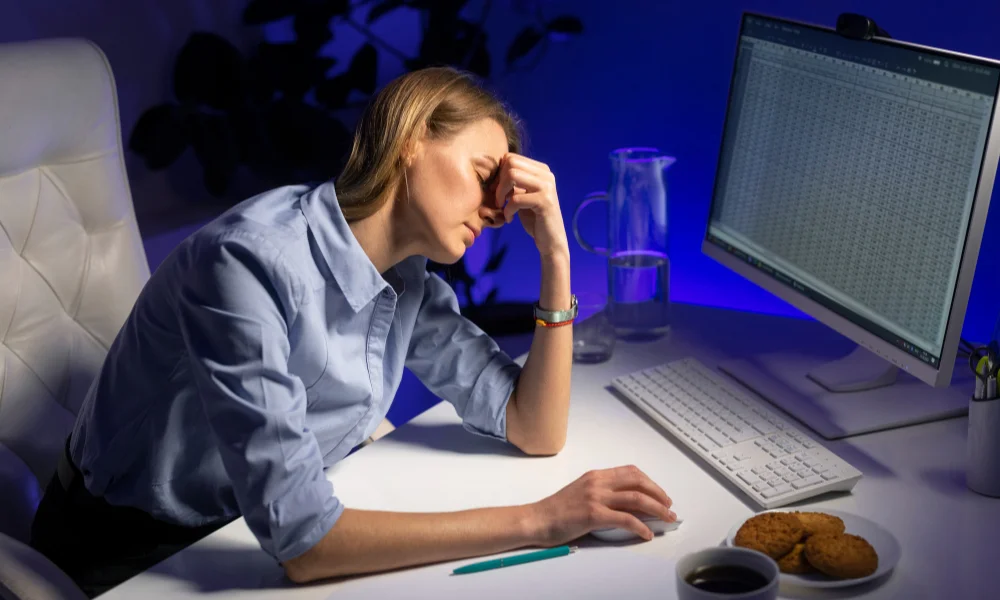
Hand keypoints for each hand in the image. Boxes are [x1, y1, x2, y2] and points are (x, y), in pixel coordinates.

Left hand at [493, 153, 568, 258]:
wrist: (550, 240)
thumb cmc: (534, 218)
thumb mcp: (522, 195)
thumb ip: (513, 182)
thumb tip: (494, 169)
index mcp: (541, 170)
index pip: (511, 157)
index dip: (499, 174)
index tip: (496, 191)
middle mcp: (546, 174)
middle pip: (511, 163)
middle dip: (499, 182)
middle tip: (498, 200)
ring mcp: (546, 186)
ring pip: (512, 175)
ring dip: (501, 193)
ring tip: (502, 207)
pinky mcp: (544, 201)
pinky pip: (516, 198)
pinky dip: (507, 210)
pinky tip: (509, 218)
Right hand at [526, 465, 675, 545]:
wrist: (537, 519)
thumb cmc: (557, 510)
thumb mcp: (582, 493)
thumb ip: (603, 493)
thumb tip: (629, 504)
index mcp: (596, 476)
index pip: (630, 472)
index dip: (650, 482)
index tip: (659, 493)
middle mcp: (598, 482)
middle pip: (638, 482)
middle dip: (658, 494)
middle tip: (669, 506)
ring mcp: (596, 497)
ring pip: (636, 498)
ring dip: (657, 509)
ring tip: (667, 518)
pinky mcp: (594, 514)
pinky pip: (625, 519)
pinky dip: (640, 526)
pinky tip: (646, 534)